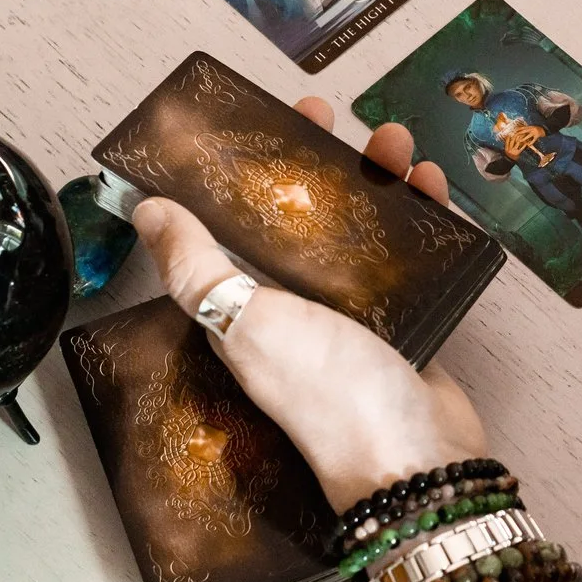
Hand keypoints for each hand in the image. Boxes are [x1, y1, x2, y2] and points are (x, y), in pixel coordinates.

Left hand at [129, 96, 485, 510]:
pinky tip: (434, 190)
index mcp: (250, 305)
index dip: (249, 170)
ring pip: (365, 229)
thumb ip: (195, 266)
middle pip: (306, 218)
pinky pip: (415, 257)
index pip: (238, 223)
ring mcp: (357, 315)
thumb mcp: (244, 321)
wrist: (413, 459)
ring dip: (379, 180)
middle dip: (319, 163)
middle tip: (333, 122)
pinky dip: (426, 219)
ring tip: (397, 144)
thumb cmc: (329, 397)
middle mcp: (300, 308)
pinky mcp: (408, 323)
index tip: (264, 126)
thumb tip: (146, 212)